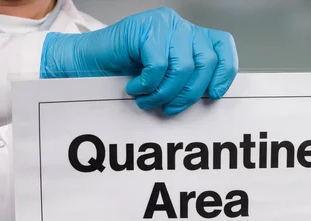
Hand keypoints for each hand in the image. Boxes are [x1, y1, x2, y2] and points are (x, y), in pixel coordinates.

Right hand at [40, 7, 237, 114]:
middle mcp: (180, 27)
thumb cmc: (122, 74)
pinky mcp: (145, 28)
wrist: (86, 65)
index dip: (224, 73)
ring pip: (184, 66)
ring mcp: (163, 25)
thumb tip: (208, 99)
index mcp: (190, 39)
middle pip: (207, 62)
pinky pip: (159, 65)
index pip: (222, 48)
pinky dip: (148, 84)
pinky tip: (135, 87)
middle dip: (189, 93)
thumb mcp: (164, 80)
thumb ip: (187, 82)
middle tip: (169, 107)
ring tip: (148, 99)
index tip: (214, 94)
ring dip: (165, 92)